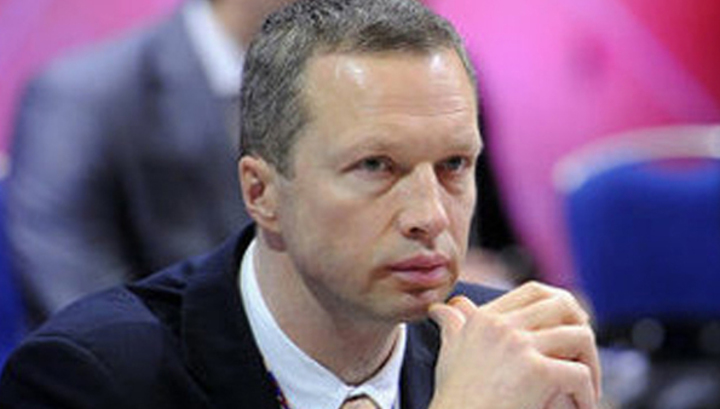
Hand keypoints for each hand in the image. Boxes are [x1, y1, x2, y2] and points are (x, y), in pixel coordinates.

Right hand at [428, 282, 600, 408]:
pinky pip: (580, 374)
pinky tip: (581, 407)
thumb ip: (452, 327)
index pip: (533, 292)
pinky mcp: (537, 373)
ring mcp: (519, 346)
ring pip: (580, 336)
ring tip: (586, 387)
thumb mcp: (449, 356)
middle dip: (582, 325)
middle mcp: (501, 325)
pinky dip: (587, 395)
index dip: (559, 304)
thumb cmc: (453, 399)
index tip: (571, 324)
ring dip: (591, 363)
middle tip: (585, 354)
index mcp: (484, 319)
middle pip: (562, 304)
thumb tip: (441, 309)